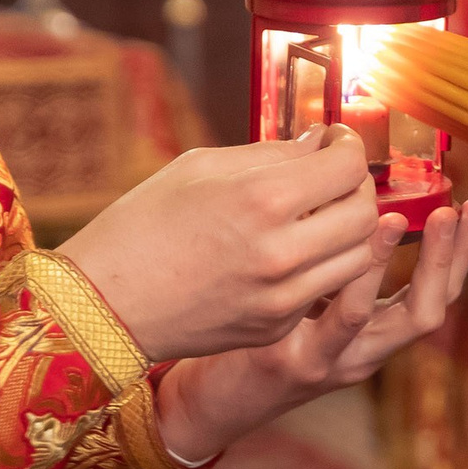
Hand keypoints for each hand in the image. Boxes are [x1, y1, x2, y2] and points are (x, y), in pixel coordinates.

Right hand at [57, 125, 384, 362]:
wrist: (103, 303)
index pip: (346, 166)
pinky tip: (294, 249)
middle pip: (364, 212)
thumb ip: (270, 154)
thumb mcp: (201, 166)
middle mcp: (283, 252)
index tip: (336, 141)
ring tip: (322, 212)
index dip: (348, 146)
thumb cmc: (143, 223)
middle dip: (357, 186)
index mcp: (263, 199)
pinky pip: (324, 288)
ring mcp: (283, 297)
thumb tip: (319, 145)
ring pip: (358, 257)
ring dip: (350, 228)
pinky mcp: (276, 327)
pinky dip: (323, 264)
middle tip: (335, 174)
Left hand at [156, 196, 467, 456]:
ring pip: (389, 318)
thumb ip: (333, 257)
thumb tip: (350, 188)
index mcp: (374, 331)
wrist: (210, 399)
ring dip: (399, 265)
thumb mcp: (308, 296)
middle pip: (432, 308)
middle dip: (450, 258)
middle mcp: (366, 352)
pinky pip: (336, 323)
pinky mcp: (297, 364)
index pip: (438, 290)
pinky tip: (350, 251)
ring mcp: (335, 362)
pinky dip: (353, 285)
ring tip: (397, 218)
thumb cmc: (257, 335)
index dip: (461, 251)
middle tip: (456, 210)